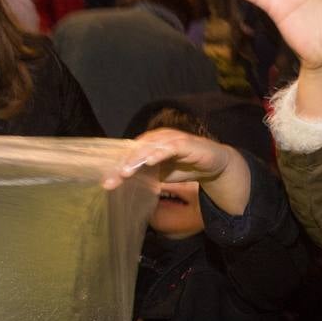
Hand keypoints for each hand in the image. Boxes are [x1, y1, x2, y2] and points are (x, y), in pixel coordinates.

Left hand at [105, 129, 232, 188]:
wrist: (213, 165)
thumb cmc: (185, 166)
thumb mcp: (161, 174)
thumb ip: (144, 175)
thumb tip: (122, 182)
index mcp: (150, 143)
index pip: (130, 154)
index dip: (117, 167)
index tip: (107, 183)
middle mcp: (159, 138)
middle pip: (136, 149)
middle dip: (123, 164)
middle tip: (113, 178)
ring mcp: (172, 138)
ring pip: (150, 146)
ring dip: (137, 158)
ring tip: (126, 171)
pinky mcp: (186, 143)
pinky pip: (170, 147)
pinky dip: (159, 153)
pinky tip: (150, 161)